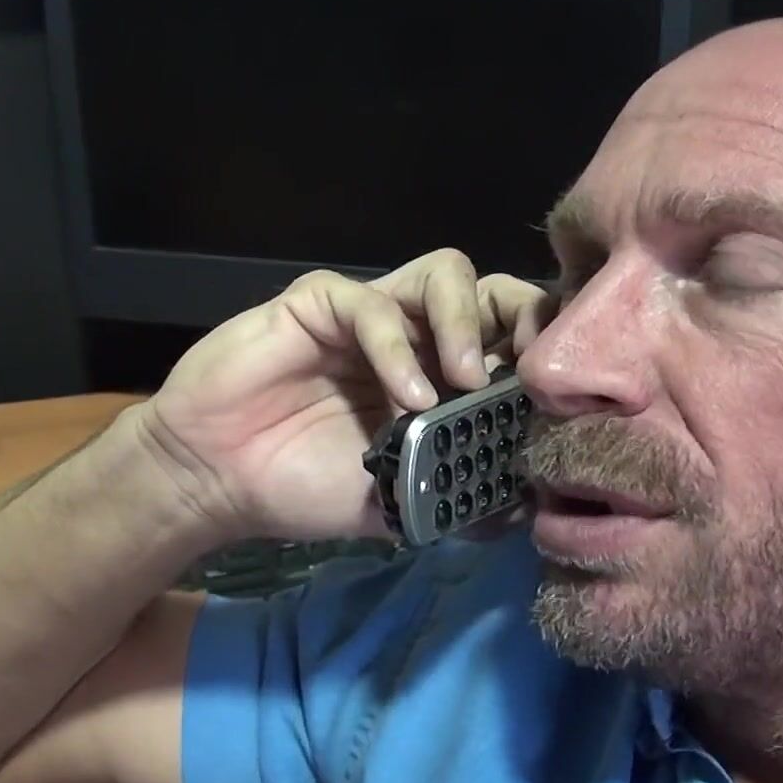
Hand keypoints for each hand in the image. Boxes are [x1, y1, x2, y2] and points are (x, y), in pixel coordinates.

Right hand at [140, 249, 550, 540]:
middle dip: (526, 317)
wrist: (219, 482)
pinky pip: (371, 302)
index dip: (546, 351)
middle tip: (533, 367)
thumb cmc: (308, 487)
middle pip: (495, 290)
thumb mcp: (402, 504)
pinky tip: (407, 397)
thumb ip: (461, 498)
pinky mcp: (319, 303)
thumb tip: (529, 508)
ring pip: (446, 273)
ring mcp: (371, 313)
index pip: (515, 336)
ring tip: (468, 380)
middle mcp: (417, 334)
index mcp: (445, 375)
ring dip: (468, 321)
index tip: (562, 393)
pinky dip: (398, 347)